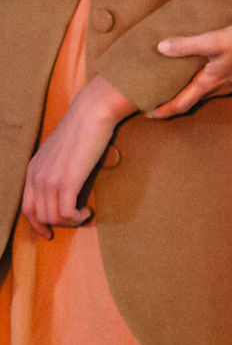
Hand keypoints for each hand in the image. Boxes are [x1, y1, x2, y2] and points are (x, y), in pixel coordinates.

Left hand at [21, 77, 137, 239]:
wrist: (92, 112)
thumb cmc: (83, 127)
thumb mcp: (60, 150)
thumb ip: (57, 166)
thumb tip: (67, 180)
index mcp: (33, 170)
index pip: (26, 207)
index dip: (37, 224)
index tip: (49, 231)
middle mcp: (36, 177)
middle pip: (38, 216)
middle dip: (56, 225)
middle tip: (74, 222)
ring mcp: (50, 180)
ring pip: (53, 217)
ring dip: (70, 222)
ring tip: (84, 215)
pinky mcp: (67, 181)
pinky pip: (66, 213)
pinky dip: (77, 218)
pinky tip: (87, 212)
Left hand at [150, 23, 231, 117]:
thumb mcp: (214, 40)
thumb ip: (187, 44)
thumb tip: (161, 47)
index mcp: (207, 83)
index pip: (180, 104)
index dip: (163, 111)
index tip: (148, 113)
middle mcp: (217, 88)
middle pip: (191, 102)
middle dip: (173, 103)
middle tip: (158, 101)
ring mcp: (229, 85)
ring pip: (204, 95)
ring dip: (189, 95)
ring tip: (177, 87)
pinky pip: (216, 88)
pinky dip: (203, 87)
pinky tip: (204, 76)